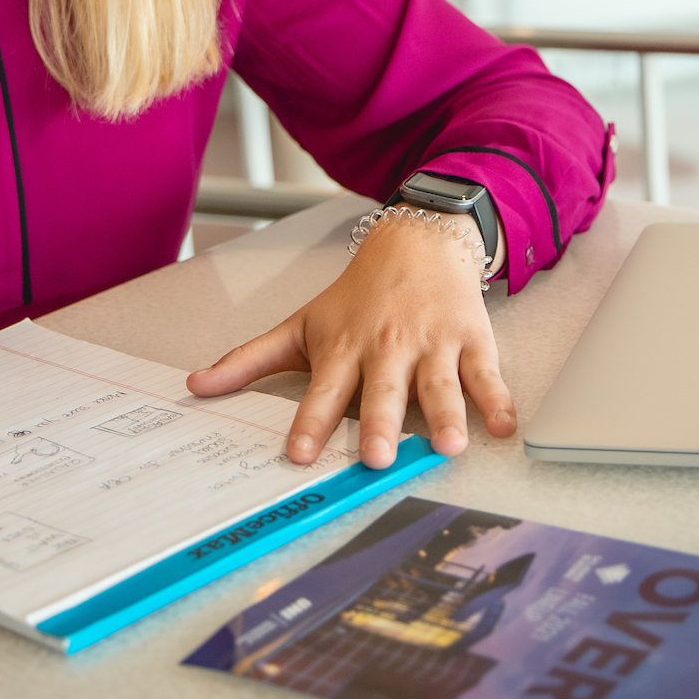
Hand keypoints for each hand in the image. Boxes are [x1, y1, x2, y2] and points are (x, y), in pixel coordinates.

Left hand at [187, 213, 514, 469]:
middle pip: (382, 392)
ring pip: (438, 385)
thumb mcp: (302, 324)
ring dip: (444, 416)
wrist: (418, 241)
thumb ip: (250, 360)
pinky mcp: (471, 340)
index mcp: (344, 349)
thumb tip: (195, 386)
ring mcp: (432, 345)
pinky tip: (503, 427)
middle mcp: (387, 349)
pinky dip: (498, 401)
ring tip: (448, 446)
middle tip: (376, 457)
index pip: (323, 391)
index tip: (300, 455)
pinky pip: (486, 375)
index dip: (310, 423)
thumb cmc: (357, 295)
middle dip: (379, 424)